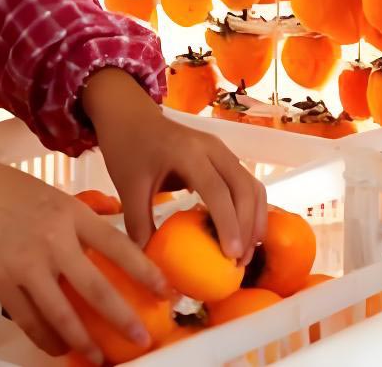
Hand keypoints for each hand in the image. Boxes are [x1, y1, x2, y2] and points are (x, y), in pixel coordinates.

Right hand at [0, 131, 171, 362]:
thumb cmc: (5, 188)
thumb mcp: (52, 194)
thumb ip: (80, 217)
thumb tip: (112, 233)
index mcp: (71, 213)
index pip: (118, 246)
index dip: (146, 272)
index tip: (167, 291)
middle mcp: (53, 240)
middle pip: (96, 289)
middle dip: (123, 319)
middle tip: (142, 338)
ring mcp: (25, 264)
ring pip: (62, 315)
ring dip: (84, 341)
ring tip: (99, 357)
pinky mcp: (0, 283)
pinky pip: (30, 321)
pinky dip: (47, 338)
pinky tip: (59, 346)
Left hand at [81, 68, 267, 260]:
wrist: (130, 115)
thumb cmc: (128, 148)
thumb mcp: (127, 187)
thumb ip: (138, 225)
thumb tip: (149, 266)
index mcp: (187, 152)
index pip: (217, 190)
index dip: (228, 223)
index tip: (231, 255)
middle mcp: (212, 148)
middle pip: (243, 188)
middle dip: (248, 226)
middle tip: (239, 262)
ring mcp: (221, 150)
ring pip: (251, 185)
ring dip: (254, 219)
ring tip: (245, 253)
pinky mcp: (223, 156)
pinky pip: (246, 183)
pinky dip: (250, 209)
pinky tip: (243, 233)